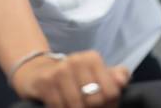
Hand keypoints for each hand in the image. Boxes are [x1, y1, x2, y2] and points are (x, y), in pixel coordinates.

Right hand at [12, 49, 129, 107]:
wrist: (37, 72)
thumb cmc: (72, 76)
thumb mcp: (94, 74)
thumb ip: (113, 77)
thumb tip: (123, 79)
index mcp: (92, 58)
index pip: (112, 91)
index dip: (110, 105)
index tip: (103, 106)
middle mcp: (77, 60)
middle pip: (95, 100)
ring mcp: (60, 70)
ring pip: (77, 106)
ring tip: (75, 107)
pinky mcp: (46, 82)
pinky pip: (60, 107)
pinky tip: (61, 106)